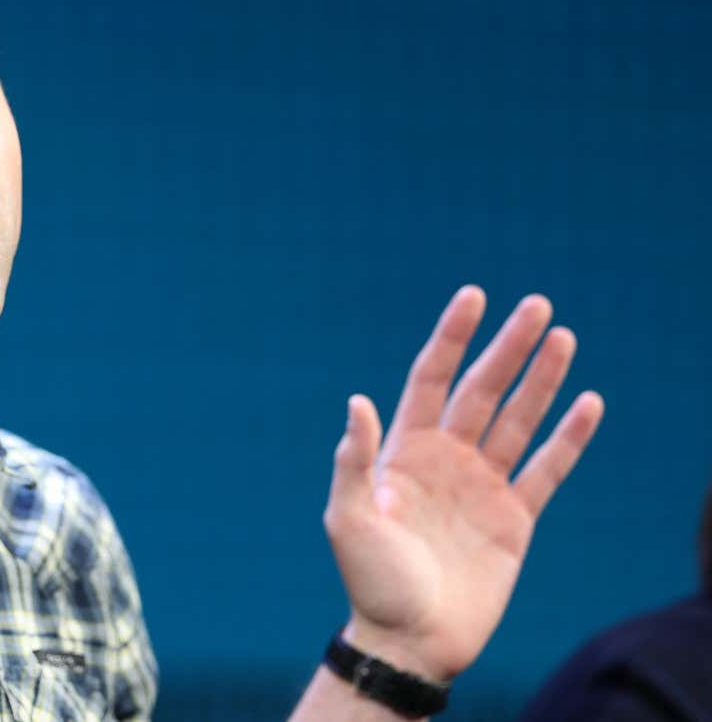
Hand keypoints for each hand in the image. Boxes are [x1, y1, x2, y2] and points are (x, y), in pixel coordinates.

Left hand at [322, 286, 603, 680]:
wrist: (410, 639)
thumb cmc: (371, 582)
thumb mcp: (348, 520)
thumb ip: (354, 462)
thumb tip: (357, 401)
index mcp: (402, 451)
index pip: (430, 380)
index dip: (452, 338)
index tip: (474, 297)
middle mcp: (445, 459)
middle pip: (482, 390)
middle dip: (508, 348)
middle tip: (538, 305)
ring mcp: (481, 486)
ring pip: (518, 420)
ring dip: (541, 380)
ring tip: (564, 337)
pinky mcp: (514, 519)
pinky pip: (547, 468)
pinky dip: (569, 437)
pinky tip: (588, 402)